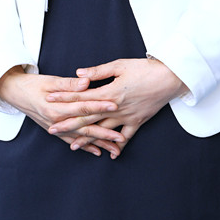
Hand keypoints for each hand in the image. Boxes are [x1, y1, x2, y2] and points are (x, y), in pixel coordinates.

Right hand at [0, 66, 124, 157]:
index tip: (115, 106)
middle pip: (84, 128)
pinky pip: (71, 140)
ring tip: (115, 149)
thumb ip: (70, 83)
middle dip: (104, 133)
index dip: (99, 107)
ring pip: (80, 138)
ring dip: (98, 144)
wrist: (15, 93)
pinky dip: (84, 146)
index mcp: (57, 107)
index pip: (83, 107)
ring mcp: (55, 128)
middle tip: (121, 138)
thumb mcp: (50, 80)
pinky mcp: (54, 130)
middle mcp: (57, 121)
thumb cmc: (33, 84)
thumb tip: (86, 82)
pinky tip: (97, 151)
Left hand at [45, 58, 187, 155]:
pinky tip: (110, 153)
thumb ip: (98, 71)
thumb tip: (79, 73)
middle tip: (52, 129)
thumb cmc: (145, 68)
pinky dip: (117, 146)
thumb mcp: (120, 65)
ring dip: (88, 138)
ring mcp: (127, 117)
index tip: (50, 100)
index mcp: (110, 92)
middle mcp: (116, 108)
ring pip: (103, 131)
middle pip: (88, 117)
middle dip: (68, 123)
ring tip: (73, 146)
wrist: (169, 78)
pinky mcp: (138, 121)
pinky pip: (125, 137)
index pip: (82, 97)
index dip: (64, 99)